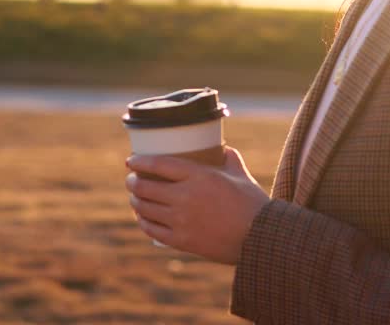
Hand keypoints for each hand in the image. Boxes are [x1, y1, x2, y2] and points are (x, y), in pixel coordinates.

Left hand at [125, 146, 269, 264]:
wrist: (258, 237)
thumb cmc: (251, 203)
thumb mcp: (239, 174)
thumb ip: (229, 158)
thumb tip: (221, 149)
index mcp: (198, 176)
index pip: (159, 164)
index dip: (139, 162)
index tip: (131, 160)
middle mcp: (185, 196)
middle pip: (145, 186)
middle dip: (133, 181)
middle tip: (131, 179)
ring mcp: (181, 220)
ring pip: (145, 208)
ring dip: (135, 200)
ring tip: (135, 196)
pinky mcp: (181, 240)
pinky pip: (152, 229)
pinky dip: (143, 221)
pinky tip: (142, 217)